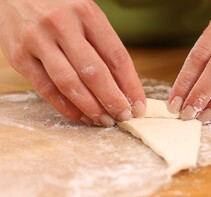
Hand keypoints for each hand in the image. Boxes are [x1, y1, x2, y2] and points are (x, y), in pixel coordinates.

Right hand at [0, 0, 145, 126]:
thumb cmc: (58, 7)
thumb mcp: (85, 16)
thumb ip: (102, 46)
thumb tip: (123, 87)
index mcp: (86, 12)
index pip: (116, 56)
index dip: (131, 85)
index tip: (139, 104)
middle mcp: (61, 24)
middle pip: (94, 72)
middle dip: (112, 100)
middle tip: (123, 116)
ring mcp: (37, 40)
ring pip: (69, 83)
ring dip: (91, 107)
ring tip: (105, 120)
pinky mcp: (19, 56)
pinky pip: (47, 89)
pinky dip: (67, 107)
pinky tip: (81, 116)